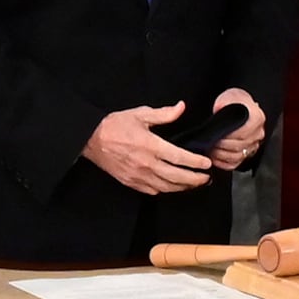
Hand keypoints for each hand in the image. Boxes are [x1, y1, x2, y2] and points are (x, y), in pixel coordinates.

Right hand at [84, 104, 213, 195]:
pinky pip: (153, 190)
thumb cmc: (114, 126)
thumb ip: (164, 114)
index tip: (207, 164)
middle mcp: (146, 163)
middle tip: (206, 178)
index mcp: (150, 145)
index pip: (179, 157)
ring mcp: (138, 175)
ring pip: (167, 187)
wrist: (91, 139)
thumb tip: (181, 108)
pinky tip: (173, 187)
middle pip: (177, 177)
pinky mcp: (131, 182)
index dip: (196, 162)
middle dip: (195, 179)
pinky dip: (166, 190)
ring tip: (194, 184)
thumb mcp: (140, 114)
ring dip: (183, 187)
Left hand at [205, 89, 269, 171]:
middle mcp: (258, 133)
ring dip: (221, 155)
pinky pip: (235, 163)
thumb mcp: (229, 97)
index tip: (215, 136)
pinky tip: (215, 157)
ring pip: (237, 156)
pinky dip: (223, 162)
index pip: (242, 133)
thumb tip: (218, 108)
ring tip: (210, 150)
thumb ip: (223, 103)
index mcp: (257, 118)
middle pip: (239, 146)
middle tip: (209, 144)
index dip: (227, 137)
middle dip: (221, 147)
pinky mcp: (247, 153)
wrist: (240, 107)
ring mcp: (254, 145)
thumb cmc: (235, 102)